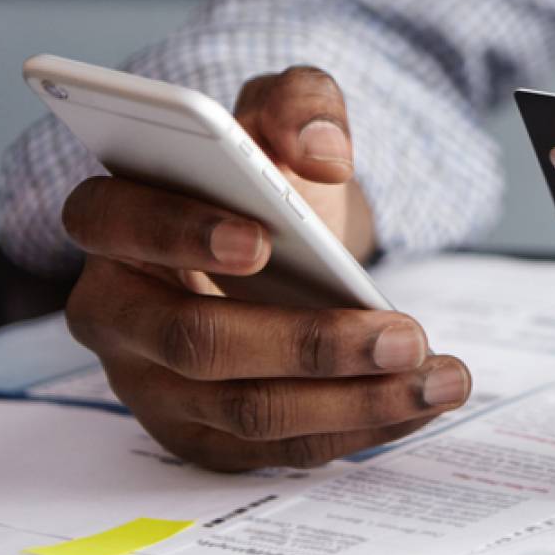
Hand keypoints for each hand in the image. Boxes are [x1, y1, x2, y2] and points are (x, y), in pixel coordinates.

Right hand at [60, 66, 471, 470]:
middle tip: (403, 335)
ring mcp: (156, 386)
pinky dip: (360, 428)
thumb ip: (301, 105)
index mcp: (113, 220)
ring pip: (248, 410)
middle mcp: (117, 314)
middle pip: (196, 342)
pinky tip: (421, 400)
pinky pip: (281, 449)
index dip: (179, 233)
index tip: (261, 239)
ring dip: (356, 400)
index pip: (115, 223)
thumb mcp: (285, 119)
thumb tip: (322, 151)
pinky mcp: (204, 437)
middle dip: (308, 344)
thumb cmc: (266, 185)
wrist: (283, 247)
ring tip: (440, 376)